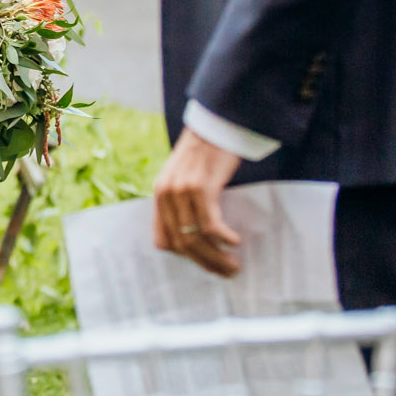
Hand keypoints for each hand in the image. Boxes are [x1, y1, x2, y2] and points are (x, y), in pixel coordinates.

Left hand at [152, 127, 244, 276]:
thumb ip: (181, 203)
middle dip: (206, 263)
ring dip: (217, 257)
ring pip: (196, 238)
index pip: (162, 241)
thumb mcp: (183, 178)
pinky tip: (235, 241)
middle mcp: (166, 194)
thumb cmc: (205, 153)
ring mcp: (182, 191)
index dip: (184, 257)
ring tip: (235, 264)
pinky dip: (223, 238)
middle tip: (227, 272)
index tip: (205, 264)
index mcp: (159, 195)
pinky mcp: (201, 187)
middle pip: (182, 244)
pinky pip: (210, 224)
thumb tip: (197, 236)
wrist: (214, 124)